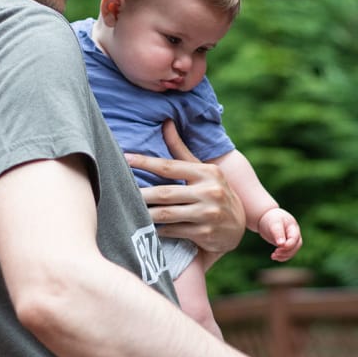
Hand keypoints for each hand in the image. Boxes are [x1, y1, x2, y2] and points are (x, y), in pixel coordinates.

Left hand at [128, 121, 244, 254]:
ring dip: (146, 214)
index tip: (124, 159)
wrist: (237, 224)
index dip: (145, 162)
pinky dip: (158, 230)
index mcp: (207, 172)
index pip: (170, 166)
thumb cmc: (213, 191)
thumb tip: (166, 122)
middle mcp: (210, 191)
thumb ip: (181, 149)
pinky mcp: (206, 233)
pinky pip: (174, 231)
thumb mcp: (202, 169)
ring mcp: (209, 213)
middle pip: (165, 193)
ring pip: (167, 214)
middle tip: (119, 193)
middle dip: (140, 194)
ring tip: (129, 211)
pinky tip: (149, 228)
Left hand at [257, 208, 301, 261]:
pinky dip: (281, 257)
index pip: (294, 238)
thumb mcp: (274, 224)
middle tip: (276, 252)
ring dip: (284, 256)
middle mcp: (295, 234)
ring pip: (292, 251)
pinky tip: (273, 257)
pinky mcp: (286, 244)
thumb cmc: (271, 219)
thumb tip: (281, 245)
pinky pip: (287, 253)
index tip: (278, 246)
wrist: (267, 217)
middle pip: (296, 246)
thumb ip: (278, 233)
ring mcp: (291, 240)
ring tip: (273, 256)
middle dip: (287, 251)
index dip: (288, 245)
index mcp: (293, 227)